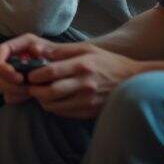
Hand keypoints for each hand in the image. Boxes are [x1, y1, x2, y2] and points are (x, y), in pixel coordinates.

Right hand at [0, 33, 55, 104]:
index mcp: (18, 46)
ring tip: (30, 92)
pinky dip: (17, 97)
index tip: (19, 78)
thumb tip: (36, 49)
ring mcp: (12, 73)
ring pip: (1, 85)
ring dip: (14, 91)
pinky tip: (28, 97)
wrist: (66, 73)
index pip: (0, 51)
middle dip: (10, 83)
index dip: (4, 67)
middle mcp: (12, 59)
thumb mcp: (54, 50)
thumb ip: (44, 49)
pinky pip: (8, 95)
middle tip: (28, 89)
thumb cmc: (60, 58)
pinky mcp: (15, 86)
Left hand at [25, 42, 142, 119]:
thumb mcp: (88, 50)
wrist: (133, 81)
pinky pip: (64, 113)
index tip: (30, 74)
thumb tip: (39, 51)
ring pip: (55, 106)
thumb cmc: (108, 62)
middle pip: (50, 92)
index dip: (35, 75)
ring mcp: (88, 101)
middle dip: (35, 90)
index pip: (51, 72)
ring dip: (43, 101)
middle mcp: (85, 84)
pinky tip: (55, 100)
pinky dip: (55, 108)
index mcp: (83, 65)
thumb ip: (63, 51)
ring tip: (41, 93)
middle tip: (31, 86)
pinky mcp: (89, 112)